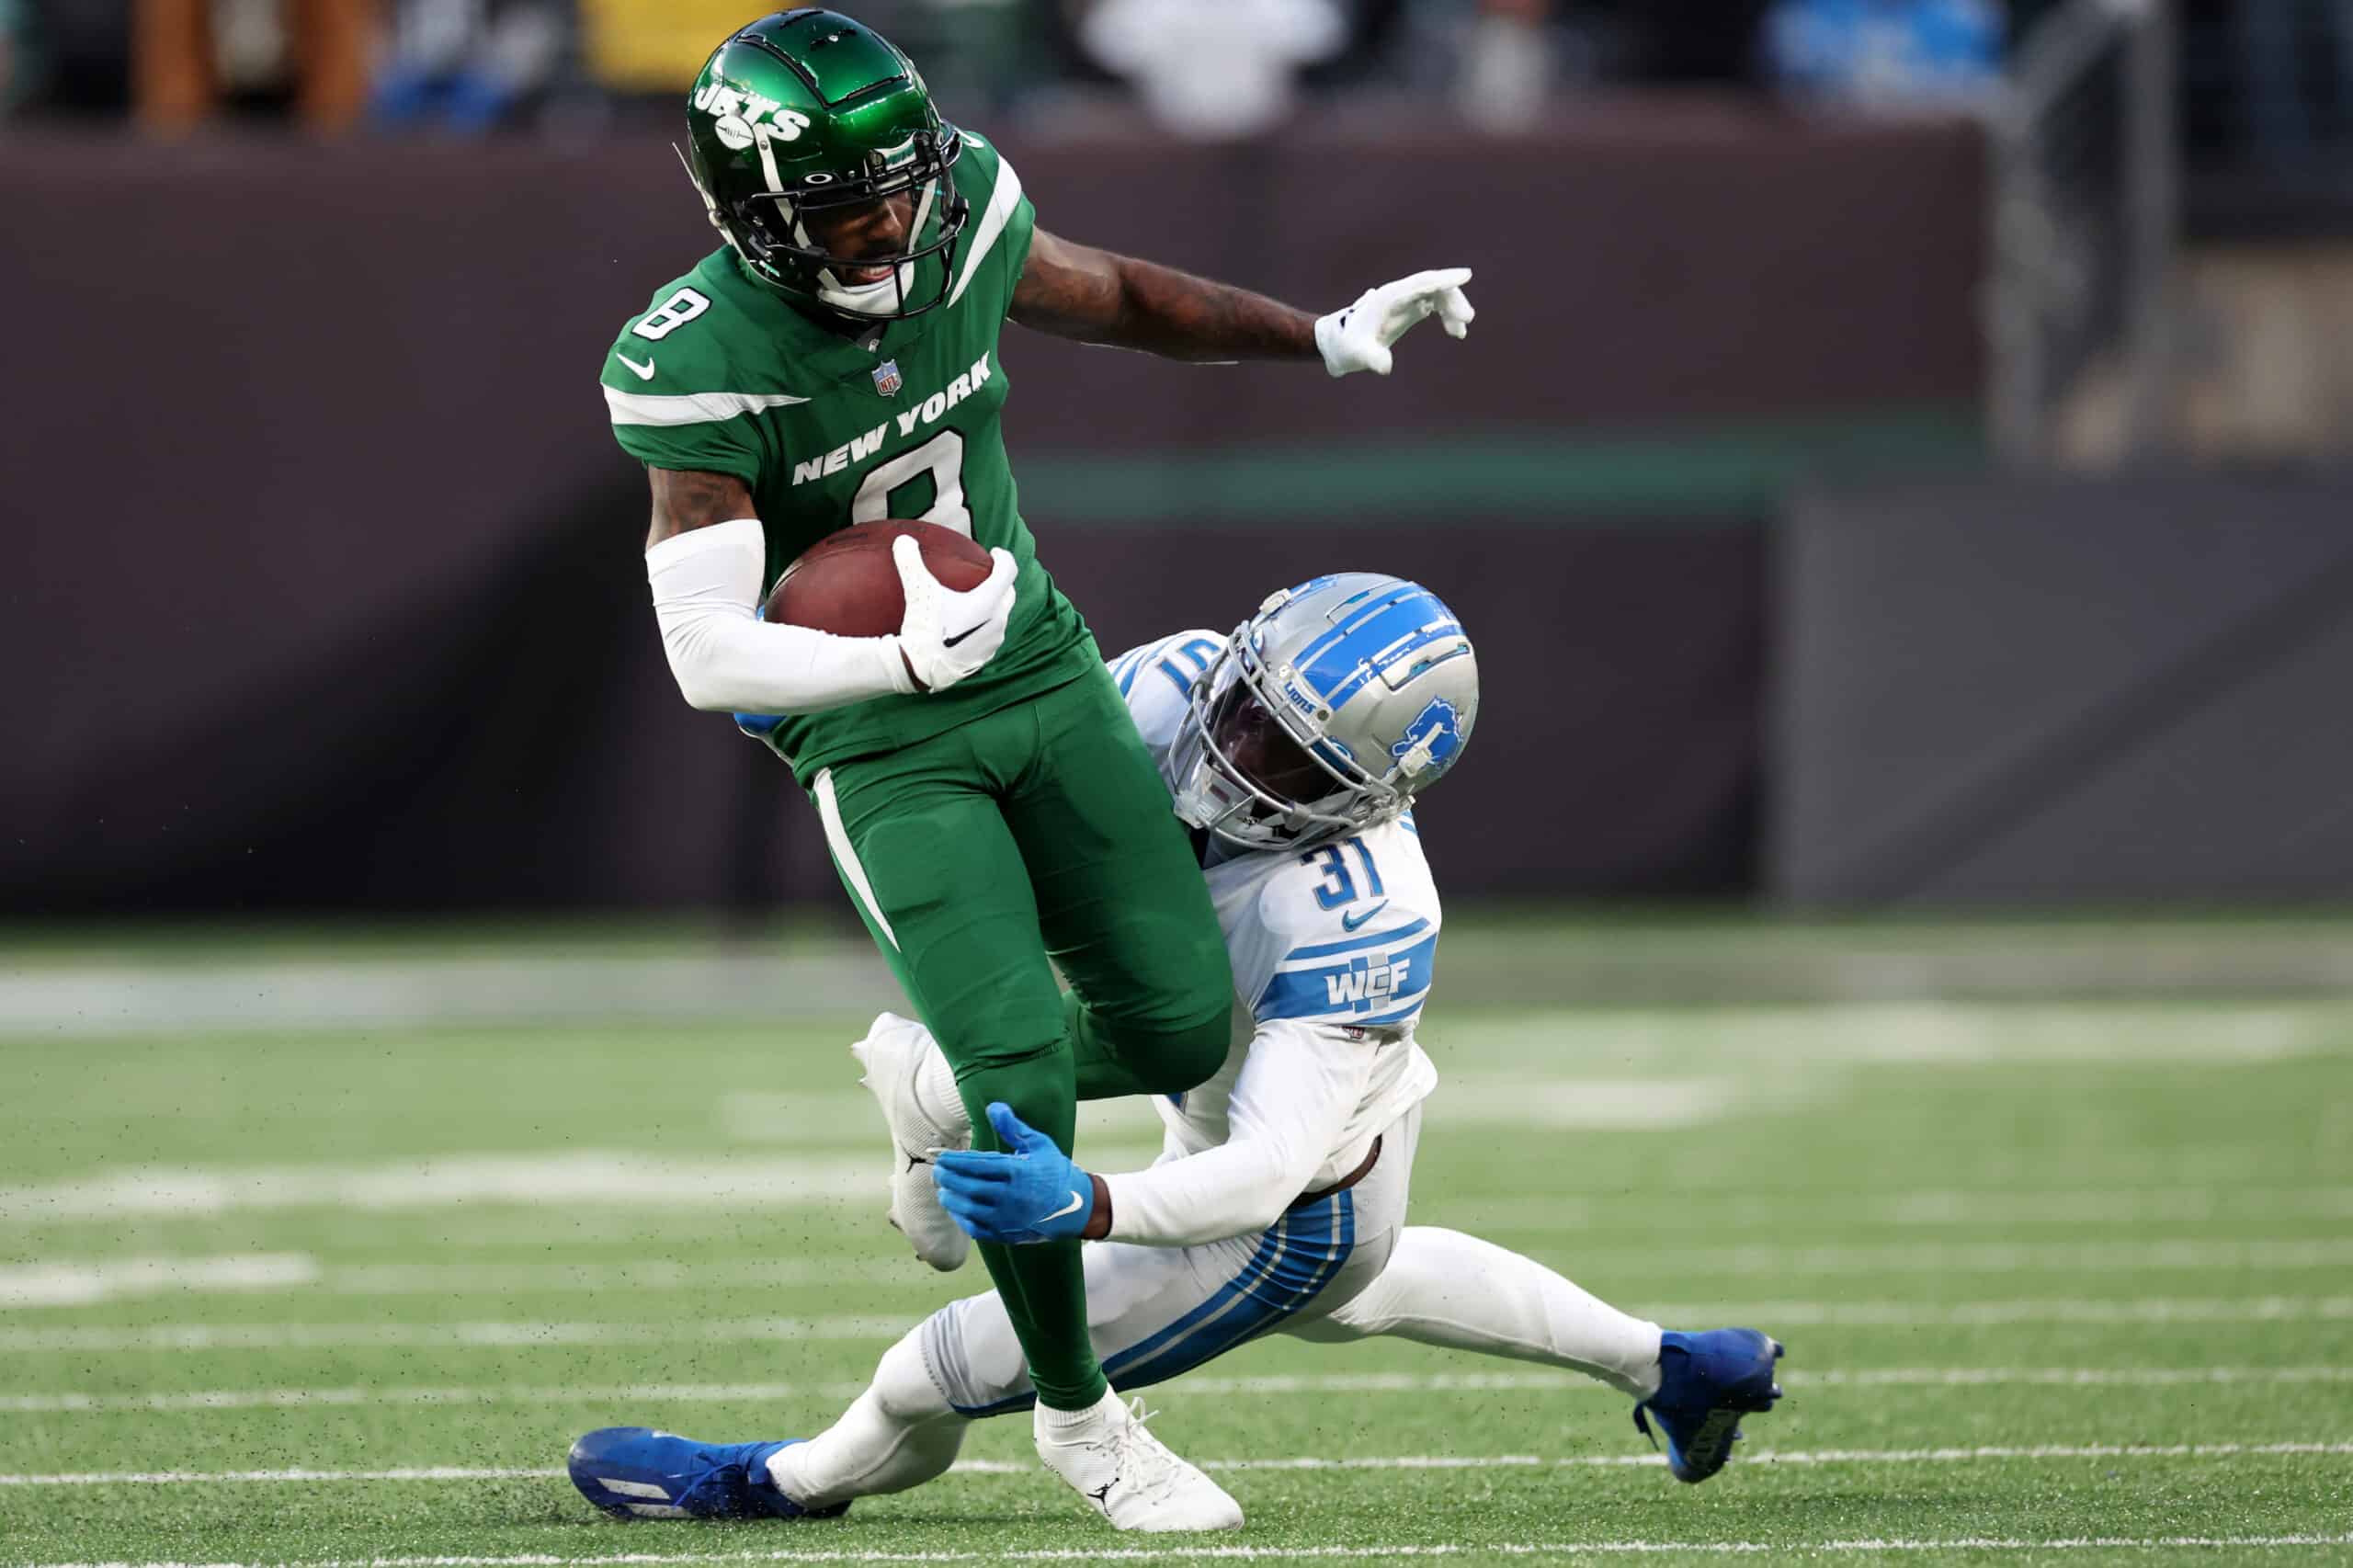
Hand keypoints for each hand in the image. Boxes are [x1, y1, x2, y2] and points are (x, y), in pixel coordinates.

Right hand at [891, 535, 1016, 693]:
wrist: (920, 668)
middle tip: (986, 574)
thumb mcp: (918, 591)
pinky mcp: (985, 657)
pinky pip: (991, 636)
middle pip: (1008, 594)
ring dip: (994, 606)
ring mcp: (993, 642)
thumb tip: (903, 540)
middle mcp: (998, 621)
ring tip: (977, 600)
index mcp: (988, 602)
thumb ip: (911, 562)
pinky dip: (985, 626)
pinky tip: (969, 627)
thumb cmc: (924, 627)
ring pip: (1002, 617)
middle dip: (1001, 582)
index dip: (1004, 558)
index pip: (1008, 571)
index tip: (994, 553)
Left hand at [932, 1102, 1094, 1244]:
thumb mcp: (1039, 1145)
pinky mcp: (1006, 1234)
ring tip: (942, 1187)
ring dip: (951, 1198)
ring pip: (969, 1209)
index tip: (941, 1155)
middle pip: (969, 1187)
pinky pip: (976, 1228)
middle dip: (948, 1178)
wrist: (1075, 1207)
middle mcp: (1011, 1197)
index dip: (955, 1160)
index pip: (977, 1165)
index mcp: (1018, 1173)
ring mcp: (1007, 1218)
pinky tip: (955, 1207)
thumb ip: (1013, 1128)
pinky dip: (961, 1218)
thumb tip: (994, 1107)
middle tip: (938, 1169)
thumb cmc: (1055, 1172)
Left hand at [1313, 268, 1474, 377]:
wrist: (1339, 345)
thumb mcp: (1357, 355)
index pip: (1421, 282)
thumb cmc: (1347, 348)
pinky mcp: (1408, 309)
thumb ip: (1371, 358)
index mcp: (1388, 297)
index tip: (1466, 274)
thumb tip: (1385, 367)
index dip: (1443, 278)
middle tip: (1466, 320)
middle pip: (1433, 285)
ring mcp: (1404, 300)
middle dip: (1453, 299)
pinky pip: (1434, 303)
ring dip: (1452, 308)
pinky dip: (1447, 314)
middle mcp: (1398, 293)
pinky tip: (1455, 332)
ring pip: (1437, 294)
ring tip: (1460, 333)